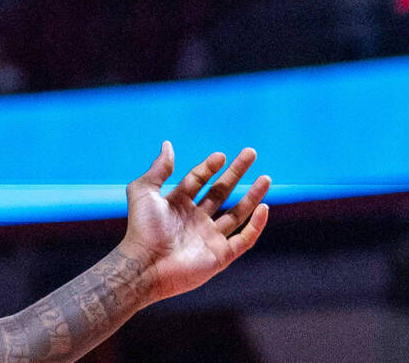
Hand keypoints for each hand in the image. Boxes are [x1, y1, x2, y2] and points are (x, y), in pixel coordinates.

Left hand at [118, 144, 270, 303]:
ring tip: (265, 178)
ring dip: (252, 196)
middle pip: (221, 191)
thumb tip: (167, 144)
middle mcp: (196, 219)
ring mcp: (209, 237)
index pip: (199, 179)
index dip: (210, 166)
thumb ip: (158, 169)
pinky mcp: (220, 255)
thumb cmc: (142, 228)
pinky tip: (264, 207)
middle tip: (251, 153)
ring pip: (237, 213)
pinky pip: (244, 239)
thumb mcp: (144, 191)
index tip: (221, 156)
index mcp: (178, 203)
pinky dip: (256, 225)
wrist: (146, 265)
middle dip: (236, 173)